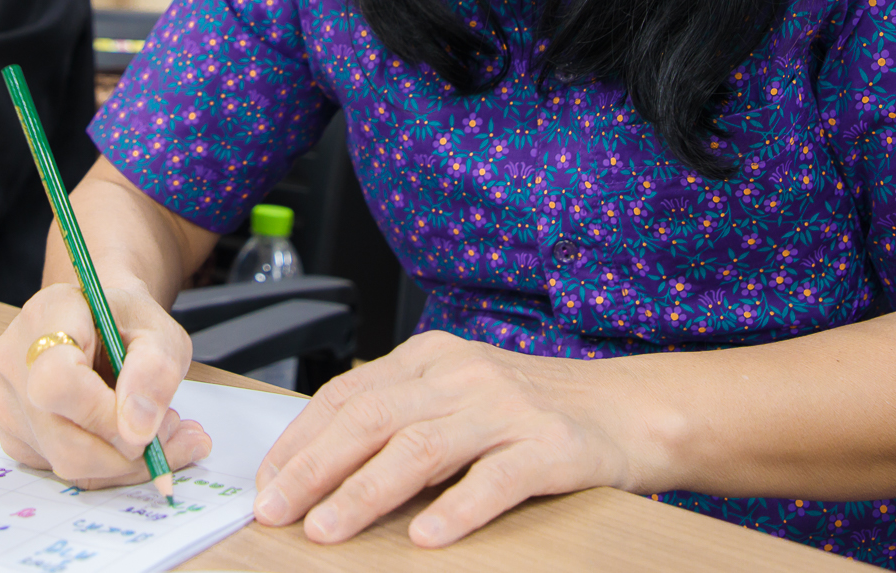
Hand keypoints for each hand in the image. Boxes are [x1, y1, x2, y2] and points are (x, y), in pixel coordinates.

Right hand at [0, 280, 212, 488]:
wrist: (100, 322)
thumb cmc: (129, 323)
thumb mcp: (161, 333)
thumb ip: (155, 372)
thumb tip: (137, 430)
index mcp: (48, 316)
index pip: (57, 381)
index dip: (104, 416)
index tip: (150, 424)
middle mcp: (13, 359)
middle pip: (62, 437)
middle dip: (128, 451)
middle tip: (174, 434)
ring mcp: (5, 400)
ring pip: (65, 461)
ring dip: (124, 463)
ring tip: (160, 434)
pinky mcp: (13, 434)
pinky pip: (60, 468)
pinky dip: (106, 467)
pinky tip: (130, 440)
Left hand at [252, 331, 644, 547]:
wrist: (628, 410)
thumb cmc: (533, 411)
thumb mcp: (456, 396)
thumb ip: (400, 416)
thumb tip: (319, 469)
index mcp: (429, 358)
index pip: (346, 395)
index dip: (300, 441)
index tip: (267, 483)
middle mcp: (461, 375)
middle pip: (371, 418)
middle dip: (313, 468)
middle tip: (275, 510)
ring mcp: (505, 408)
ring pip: (419, 447)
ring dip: (364, 492)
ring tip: (327, 529)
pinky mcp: (549, 447)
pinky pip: (496, 479)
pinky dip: (457, 508)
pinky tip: (426, 536)